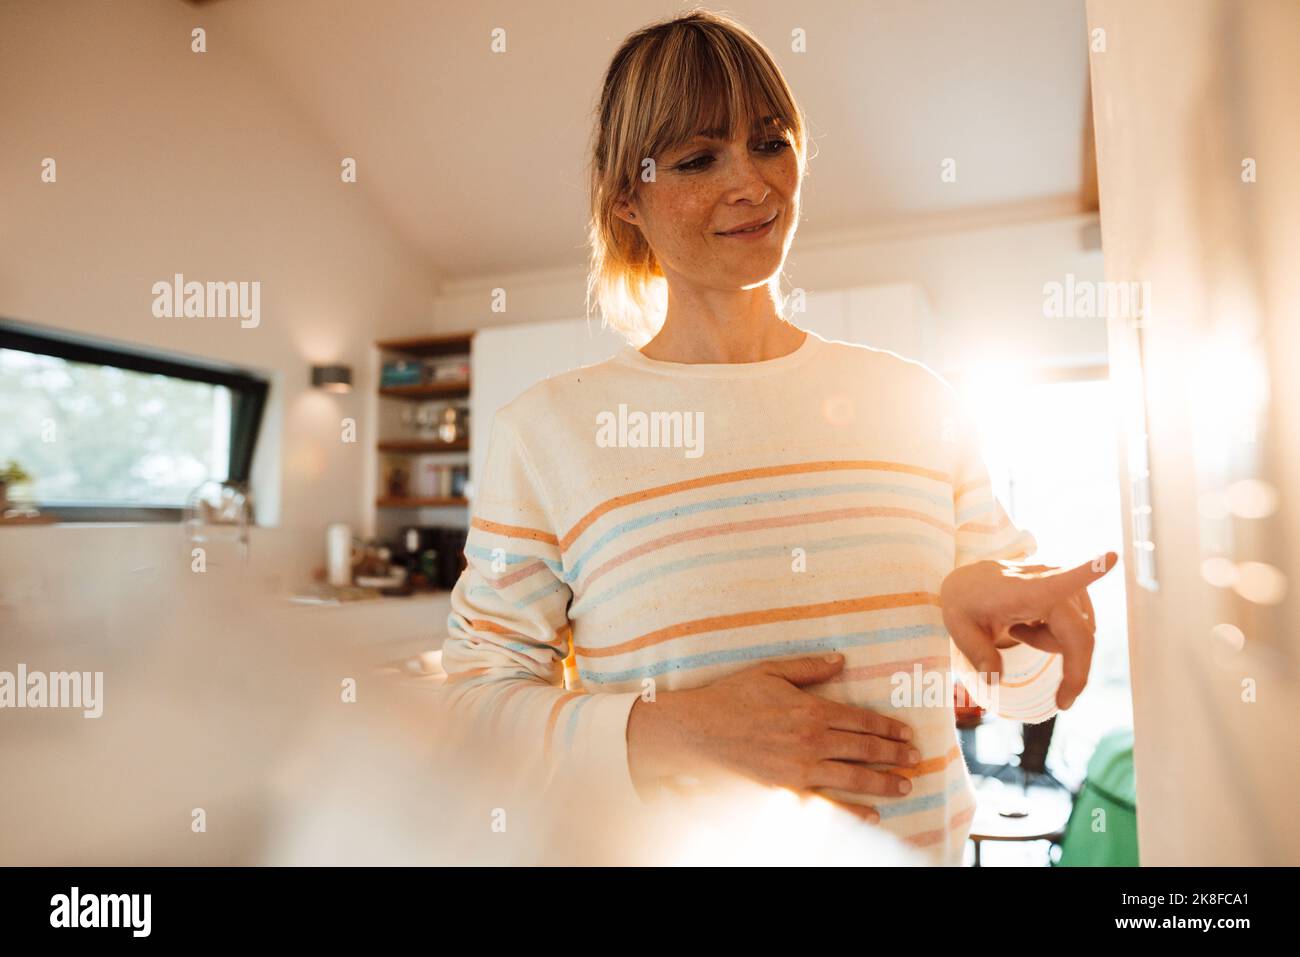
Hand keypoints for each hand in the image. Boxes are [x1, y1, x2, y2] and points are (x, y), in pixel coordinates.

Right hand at [627, 654, 916, 822]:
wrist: (701, 730)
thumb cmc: (734, 695)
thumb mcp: (772, 671)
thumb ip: (809, 667)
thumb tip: (841, 660)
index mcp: (812, 709)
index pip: (861, 719)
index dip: (888, 727)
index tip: (906, 733)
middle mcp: (812, 741)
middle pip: (865, 749)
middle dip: (894, 754)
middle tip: (916, 759)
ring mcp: (802, 768)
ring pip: (854, 777)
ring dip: (884, 782)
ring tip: (906, 785)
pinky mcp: (788, 789)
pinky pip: (828, 804)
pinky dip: (853, 811)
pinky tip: (873, 814)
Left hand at [938, 552, 1117, 709]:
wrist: (968, 583)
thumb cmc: (965, 603)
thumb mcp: (959, 627)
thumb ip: (978, 653)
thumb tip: (994, 680)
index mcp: (1024, 588)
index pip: (1059, 580)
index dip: (1088, 572)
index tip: (1111, 557)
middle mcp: (1050, 583)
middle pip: (1080, 637)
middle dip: (1074, 672)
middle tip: (1062, 701)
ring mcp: (1064, 586)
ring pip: (1078, 637)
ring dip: (1052, 645)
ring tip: (1016, 631)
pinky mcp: (1070, 590)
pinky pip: (1076, 631)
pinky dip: (1055, 638)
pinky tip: (1027, 625)